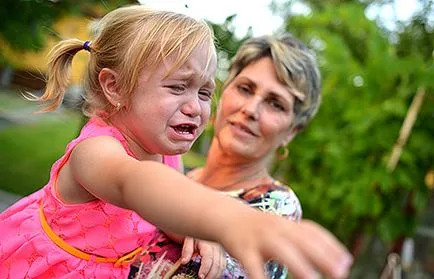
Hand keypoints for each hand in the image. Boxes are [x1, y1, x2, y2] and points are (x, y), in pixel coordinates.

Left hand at [181, 237, 225, 278]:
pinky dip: (219, 271)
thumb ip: (187, 249)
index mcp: (208, 243)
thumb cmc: (196, 234)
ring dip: (216, 274)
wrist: (204, 227)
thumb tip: (184, 261)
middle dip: (211, 274)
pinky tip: (213, 275)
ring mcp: (221, 250)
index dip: (205, 268)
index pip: (208, 258)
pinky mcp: (223, 253)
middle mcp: (217, 247)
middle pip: (217, 264)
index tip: (200, 276)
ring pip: (222, 265)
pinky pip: (223, 264)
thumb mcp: (189, 238)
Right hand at [221, 212, 352, 278]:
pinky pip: (253, 266)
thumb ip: (302, 239)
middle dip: (323, 256)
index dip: (331, 246)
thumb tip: (333, 258)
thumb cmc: (260, 229)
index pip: (313, 232)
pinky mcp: (243, 249)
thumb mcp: (281, 229)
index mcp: (287, 224)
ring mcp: (260, 238)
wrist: (227, 217)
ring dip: (299, 265)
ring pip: (281, 251)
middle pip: (302, 240)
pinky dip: (261, 278)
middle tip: (341, 273)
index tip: (347, 262)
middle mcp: (276, 228)